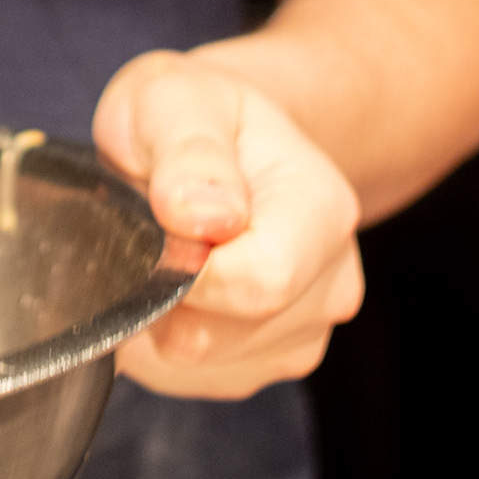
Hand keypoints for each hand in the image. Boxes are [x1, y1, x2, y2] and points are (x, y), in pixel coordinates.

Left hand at [92, 51, 363, 396]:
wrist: (217, 138)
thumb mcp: (175, 100)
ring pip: (201, 362)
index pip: (259, 283)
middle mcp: (331, 283)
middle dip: (162, 291)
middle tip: (147, 227)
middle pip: (223, 334)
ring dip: (158, 314)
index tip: (151, 226)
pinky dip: (158, 339)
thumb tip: (202, 216)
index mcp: (323, 212)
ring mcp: (303, 331)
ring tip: (162, 247)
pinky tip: (166, 282)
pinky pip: (189, 378)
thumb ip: (188, 152)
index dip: (183, 270)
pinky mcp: (264, 363)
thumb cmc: (195, 114)